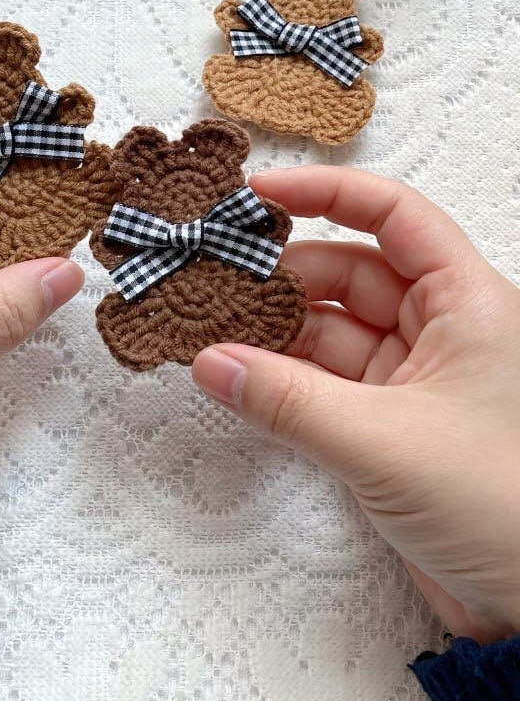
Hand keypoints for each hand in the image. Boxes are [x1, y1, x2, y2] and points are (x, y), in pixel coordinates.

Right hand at [193, 166, 519, 643]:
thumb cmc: (498, 507)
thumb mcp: (383, 442)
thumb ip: (287, 400)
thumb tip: (211, 362)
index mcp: (467, 302)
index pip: (393, 215)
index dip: (326, 193)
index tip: (260, 195)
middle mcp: (443, 328)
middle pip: (351, 270)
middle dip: (282, 274)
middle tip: (212, 274)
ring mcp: (417, 376)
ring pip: (332, 329)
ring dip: (273, 330)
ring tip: (209, 326)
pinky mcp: (393, 424)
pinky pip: (327, 381)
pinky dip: (282, 377)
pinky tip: (236, 373)